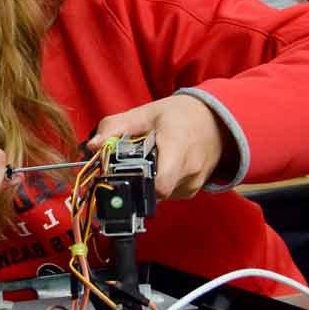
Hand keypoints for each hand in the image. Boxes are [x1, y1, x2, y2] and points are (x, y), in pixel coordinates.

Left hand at [87, 95, 226, 199]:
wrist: (217, 122)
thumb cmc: (180, 115)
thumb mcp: (146, 113)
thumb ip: (116, 128)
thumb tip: (92, 147)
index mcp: (177, 147)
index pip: (160, 184)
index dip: (137, 185)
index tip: (122, 173)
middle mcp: (189, 170)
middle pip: (152, 192)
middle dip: (135, 181)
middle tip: (130, 163)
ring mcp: (193, 184)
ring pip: (157, 196)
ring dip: (147, 183)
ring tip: (149, 161)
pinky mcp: (193, 192)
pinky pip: (167, 195)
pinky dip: (159, 184)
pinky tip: (160, 167)